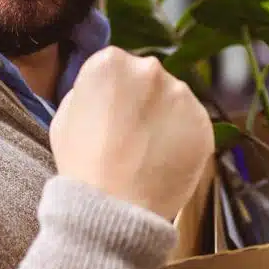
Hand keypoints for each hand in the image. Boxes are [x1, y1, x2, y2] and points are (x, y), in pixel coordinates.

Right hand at [50, 47, 212, 220]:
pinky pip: (192, 124)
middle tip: (131, 134)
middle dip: (142, 100)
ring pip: (173, 100)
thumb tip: (105, 91)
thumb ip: (87, 92)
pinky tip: (163, 159)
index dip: (113, 93)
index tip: (111, 114)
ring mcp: (181, 95)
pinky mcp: (203, 122)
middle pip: (148, 78)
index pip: (116, 66)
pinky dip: (182, 138)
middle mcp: (150, 69)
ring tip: (147, 151)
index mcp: (111, 61)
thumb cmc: (83, 165)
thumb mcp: (64, 117)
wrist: (114, 206)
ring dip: (164, 118)